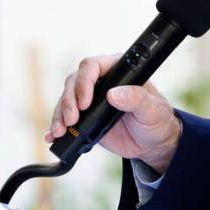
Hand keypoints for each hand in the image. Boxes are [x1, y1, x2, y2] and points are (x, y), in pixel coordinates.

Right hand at [43, 54, 181, 173]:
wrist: (153, 143)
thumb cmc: (157, 120)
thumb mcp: (152, 109)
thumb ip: (136, 99)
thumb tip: (114, 94)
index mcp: (118, 71)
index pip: (93, 66)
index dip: (85, 81)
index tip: (86, 102)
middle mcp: (101, 82)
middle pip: (74, 82)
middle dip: (69, 101)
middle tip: (72, 119)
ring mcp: (90, 100)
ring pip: (66, 100)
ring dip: (60, 114)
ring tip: (61, 130)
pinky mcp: (84, 119)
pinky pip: (65, 119)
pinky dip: (56, 127)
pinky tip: (53, 136)